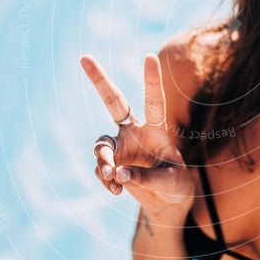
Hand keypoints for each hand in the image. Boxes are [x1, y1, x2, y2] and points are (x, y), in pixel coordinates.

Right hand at [80, 52, 193, 218]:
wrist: (167, 202)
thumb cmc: (175, 185)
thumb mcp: (171, 182)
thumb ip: (146, 176)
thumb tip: (117, 173)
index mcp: (157, 129)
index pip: (154, 101)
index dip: (151, 80)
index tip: (149, 56)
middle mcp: (135, 131)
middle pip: (114, 102)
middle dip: (99, 80)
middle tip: (84, 57)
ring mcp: (121, 146)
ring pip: (102, 144)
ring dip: (103, 160)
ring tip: (110, 175)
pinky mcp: (112, 162)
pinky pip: (101, 167)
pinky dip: (105, 179)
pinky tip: (116, 190)